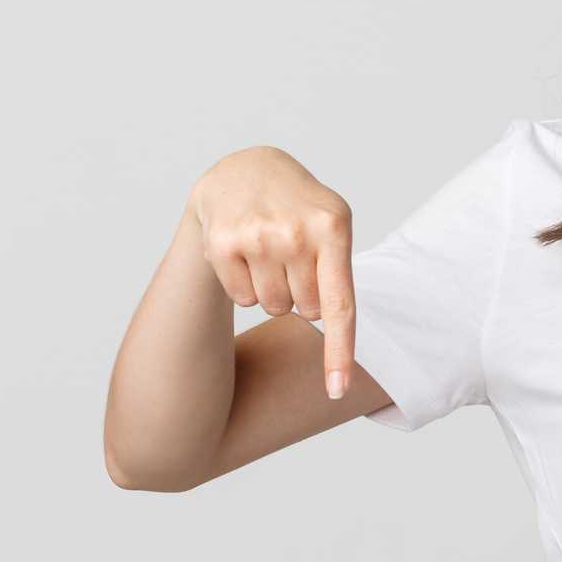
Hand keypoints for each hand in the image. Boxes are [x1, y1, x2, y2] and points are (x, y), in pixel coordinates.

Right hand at [190, 147, 357, 399]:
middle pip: (304, 310)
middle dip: (301, 293)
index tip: (336, 392)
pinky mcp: (222, 243)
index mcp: (334, 227)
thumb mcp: (332, 224)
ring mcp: (256, 236)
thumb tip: (333, 332)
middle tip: (292, 256)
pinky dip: (245, 284)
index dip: (339, 352)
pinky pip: (242, 298)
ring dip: (272, 289)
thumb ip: (338, 274)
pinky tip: (244, 252)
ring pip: (272, 307)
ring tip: (268, 250)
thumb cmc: (298, 208)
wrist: (244, 169)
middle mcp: (296, 232)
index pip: (339, 305)